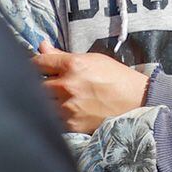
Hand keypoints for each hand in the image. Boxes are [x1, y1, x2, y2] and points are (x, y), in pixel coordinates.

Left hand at [32, 41, 149, 133]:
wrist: (138, 102)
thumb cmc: (116, 77)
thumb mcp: (91, 60)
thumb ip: (62, 55)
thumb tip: (41, 46)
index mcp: (73, 65)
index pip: (38, 63)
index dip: (33, 64)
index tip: (34, 67)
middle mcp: (68, 85)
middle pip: (35, 84)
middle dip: (39, 83)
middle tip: (46, 84)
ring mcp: (69, 107)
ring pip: (42, 103)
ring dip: (46, 101)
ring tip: (55, 99)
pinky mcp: (73, 125)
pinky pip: (53, 119)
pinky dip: (55, 115)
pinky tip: (65, 111)